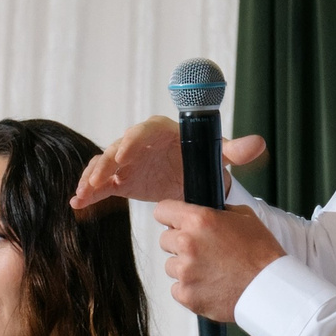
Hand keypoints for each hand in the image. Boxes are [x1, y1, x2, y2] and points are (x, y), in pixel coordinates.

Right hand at [73, 116, 267, 210]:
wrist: (189, 177)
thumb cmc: (200, 159)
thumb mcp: (218, 156)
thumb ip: (234, 151)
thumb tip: (257, 143)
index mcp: (161, 132)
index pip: (144, 131)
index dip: (133, 141)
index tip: (125, 154)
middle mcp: (139, 143)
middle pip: (118, 147)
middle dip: (107, 162)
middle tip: (98, 177)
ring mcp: (125, 161)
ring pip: (104, 164)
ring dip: (93, 177)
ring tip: (84, 193)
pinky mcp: (118, 179)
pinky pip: (100, 182)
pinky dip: (88, 192)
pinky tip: (77, 204)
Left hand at [156, 200, 282, 323]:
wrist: (270, 288)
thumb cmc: (261, 254)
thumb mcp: (244, 217)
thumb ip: (217, 211)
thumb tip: (204, 211)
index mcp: (199, 221)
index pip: (162, 210)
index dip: (169, 216)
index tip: (174, 222)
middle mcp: (188, 244)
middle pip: (164, 240)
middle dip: (180, 244)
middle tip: (203, 251)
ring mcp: (185, 272)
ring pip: (171, 266)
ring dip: (185, 268)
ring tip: (211, 270)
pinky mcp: (187, 295)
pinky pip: (177, 289)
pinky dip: (190, 289)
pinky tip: (210, 285)